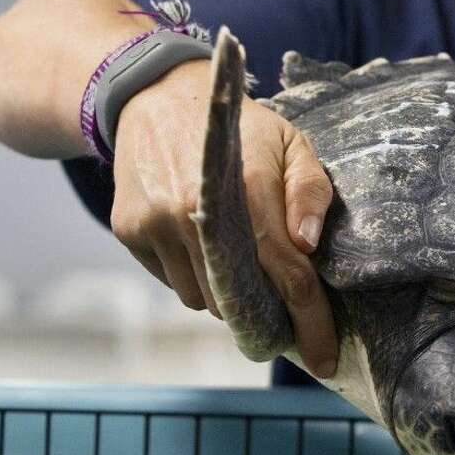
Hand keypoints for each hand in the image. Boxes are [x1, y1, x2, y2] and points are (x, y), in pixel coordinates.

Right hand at [109, 60, 339, 377]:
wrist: (156, 95)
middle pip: (242, 301)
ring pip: (203, 301)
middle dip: (267, 313)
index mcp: (248, 191)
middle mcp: (196, 214)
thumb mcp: (293, 144)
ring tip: (235, 255)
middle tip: (280, 305)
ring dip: (226, 294)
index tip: (325, 359)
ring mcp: (157, 224)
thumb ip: (310, 192)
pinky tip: (200, 241)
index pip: (288, 277)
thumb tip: (308, 246)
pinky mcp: (129, 231)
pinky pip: (172, 283)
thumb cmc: (241, 127)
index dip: (311, 323)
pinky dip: (192, 276)